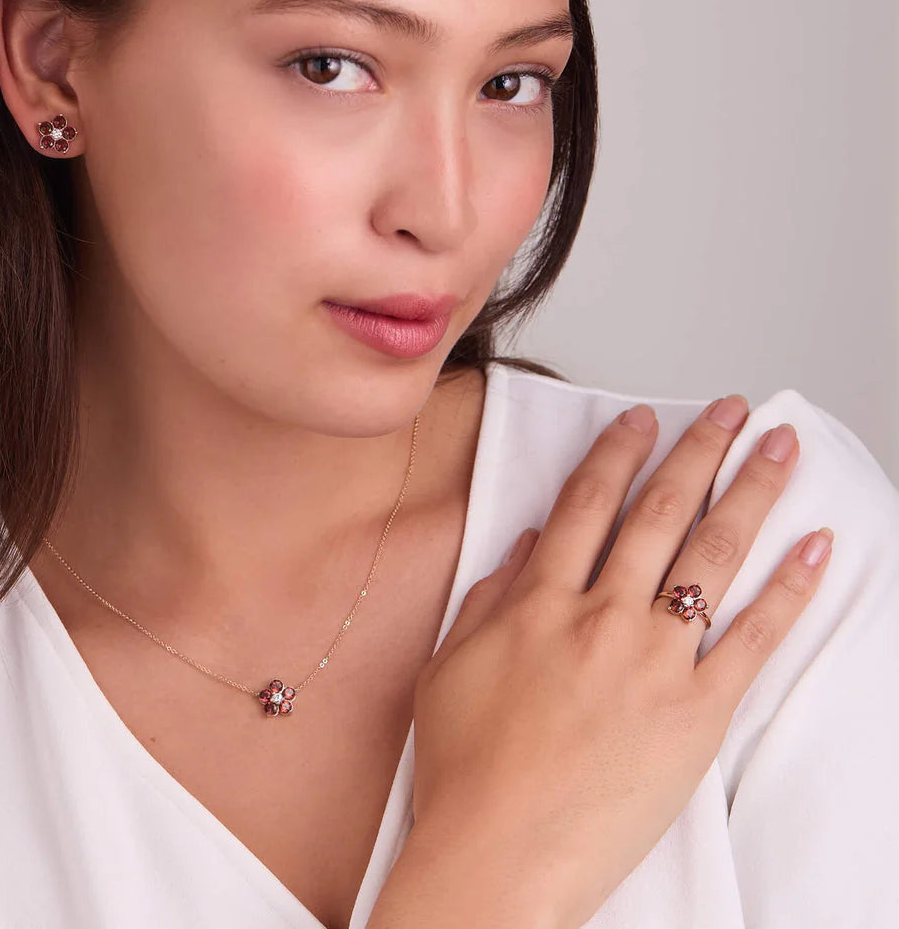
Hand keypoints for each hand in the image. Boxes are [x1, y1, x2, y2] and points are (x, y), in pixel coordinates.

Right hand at [409, 396, 832, 928]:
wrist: (499, 854)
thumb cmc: (466, 768)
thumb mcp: (451, 667)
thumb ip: (491, 595)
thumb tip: (530, 541)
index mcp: (538, 603)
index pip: (586, 505)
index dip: (617, 454)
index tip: (643, 418)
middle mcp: (600, 617)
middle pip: (658, 514)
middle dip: (698, 451)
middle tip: (731, 411)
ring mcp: (652, 663)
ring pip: (711, 557)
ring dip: (750, 493)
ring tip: (779, 449)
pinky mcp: (696, 714)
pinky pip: (751, 640)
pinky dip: (788, 589)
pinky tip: (815, 547)